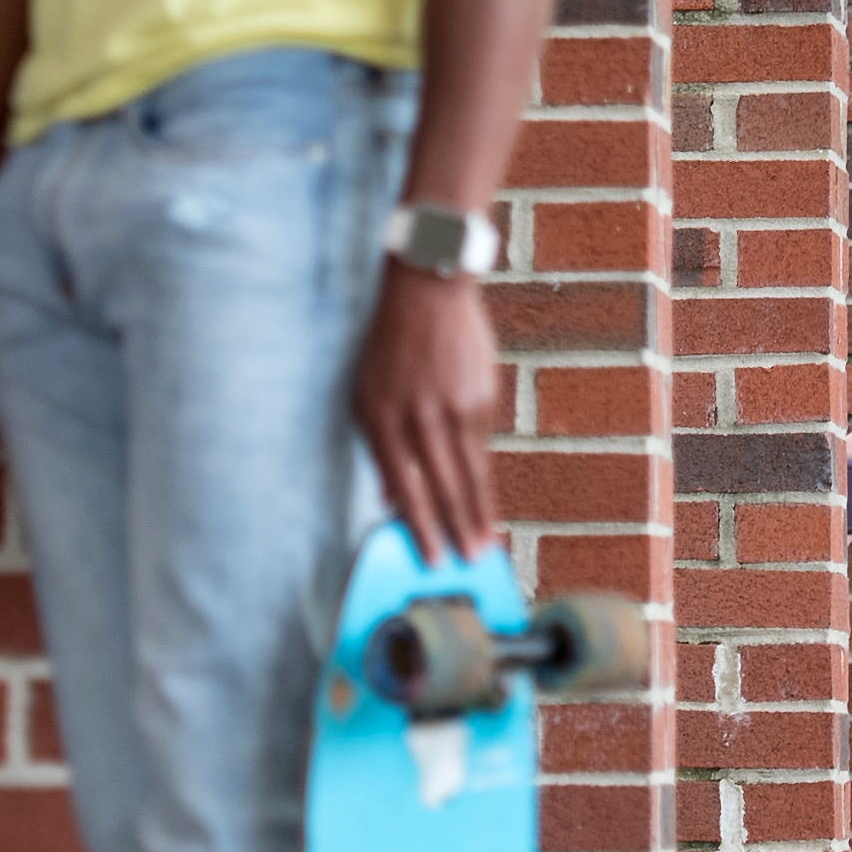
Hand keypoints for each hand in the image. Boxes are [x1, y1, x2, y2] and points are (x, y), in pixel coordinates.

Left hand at [352, 258, 504, 568]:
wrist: (429, 290)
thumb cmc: (388, 344)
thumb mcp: (365, 393)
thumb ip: (378, 446)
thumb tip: (391, 497)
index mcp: (384, 418)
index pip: (407, 487)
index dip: (422, 527)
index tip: (434, 558)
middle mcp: (420, 417)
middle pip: (444, 486)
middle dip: (457, 529)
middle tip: (471, 562)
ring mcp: (455, 407)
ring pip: (471, 471)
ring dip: (478, 512)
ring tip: (485, 542)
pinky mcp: (482, 396)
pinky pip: (481, 445)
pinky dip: (483, 475)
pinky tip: (486, 498)